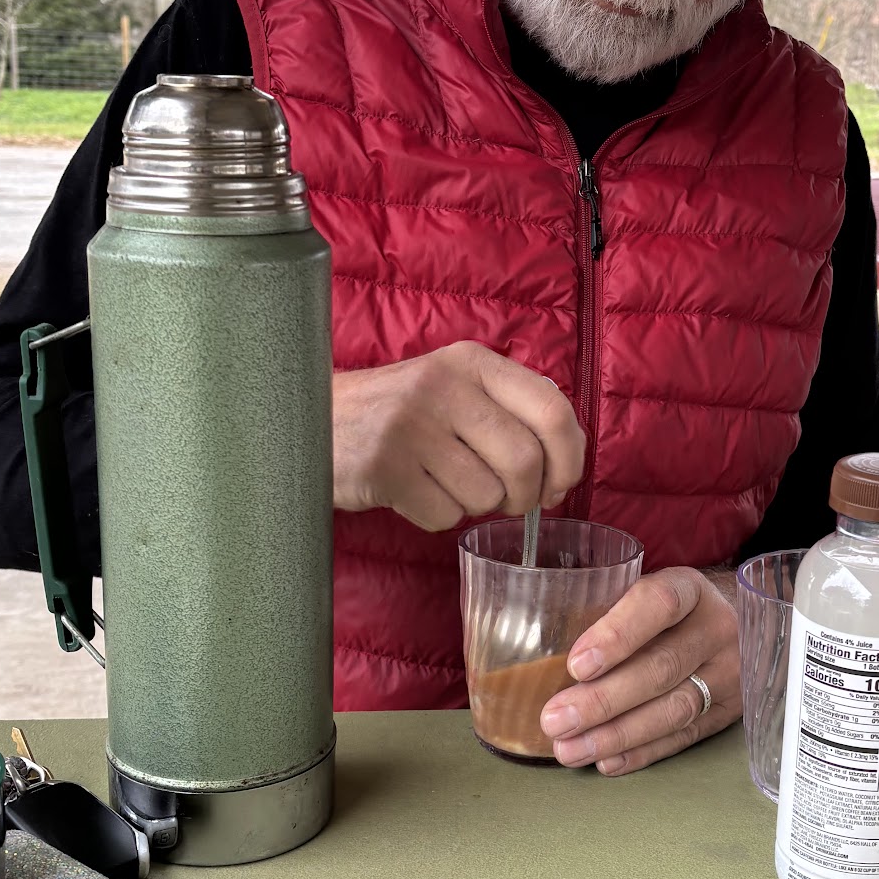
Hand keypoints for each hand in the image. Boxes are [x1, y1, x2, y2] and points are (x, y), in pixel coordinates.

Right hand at [332, 341, 583, 530]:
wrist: (309, 417)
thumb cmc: (399, 412)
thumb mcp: (454, 385)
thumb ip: (509, 407)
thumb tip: (567, 461)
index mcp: (472, 362)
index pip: (553, 409)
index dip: (569, 459)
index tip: (558, 485)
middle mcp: (444, 386)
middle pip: (525, 461)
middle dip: (524, 497)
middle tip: (506, 500)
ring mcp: (411, 426)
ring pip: (486, 495)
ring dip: (474, 505)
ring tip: (444, 484)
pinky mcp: (384, 468)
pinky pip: (444, 516)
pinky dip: (437, 516)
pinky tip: (414, 492)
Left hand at [538, 566, 740, 774]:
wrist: (734, 620)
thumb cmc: (666, 608)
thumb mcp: (643, 589)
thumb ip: (604, 609)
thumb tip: (538, 652)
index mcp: (691, 588)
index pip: (658, 604)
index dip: (617, 634)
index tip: (576, 664)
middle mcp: (717, 629)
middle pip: (662, 667)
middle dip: (604, 700)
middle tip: (557, 720)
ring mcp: (729, 673)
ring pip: (675, 708)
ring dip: (618, 734)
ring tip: (572, 749)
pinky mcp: (730, 711)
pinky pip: (685, 736)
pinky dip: (643, 752)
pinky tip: (607, 761)